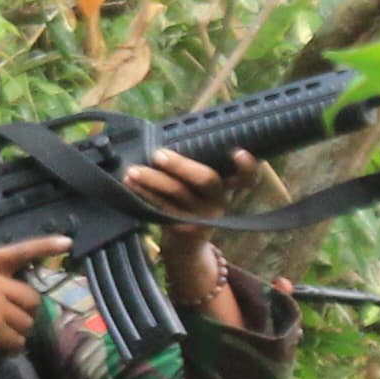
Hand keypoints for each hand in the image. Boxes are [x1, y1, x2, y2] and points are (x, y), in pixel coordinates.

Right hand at [0, 234, 71, 378]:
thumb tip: (25, 290)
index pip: (19, 252)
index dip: (44, 246)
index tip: (66, 243)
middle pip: (31, 297)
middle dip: (24, 312)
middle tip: (7, 320)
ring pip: (27, 321)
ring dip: (17, 331)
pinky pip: (18, 340)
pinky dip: (12, 347)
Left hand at [124, 144, 261, 316]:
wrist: (186, 246)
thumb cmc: (192, 203)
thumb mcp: (204, 189)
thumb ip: (198, 166)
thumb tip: (170, 132)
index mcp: (228, 188)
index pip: (248, 177)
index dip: (247, 166)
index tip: (239, 152)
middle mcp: (219, 202)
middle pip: (206, 179)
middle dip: (181, 164)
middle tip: (158, 154)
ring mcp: (202, 217)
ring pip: (177, 193)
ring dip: (152, 178)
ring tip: (133, 170)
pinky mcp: (182, 228)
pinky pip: (161, 206)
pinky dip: (144, 193)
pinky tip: (131, 184)